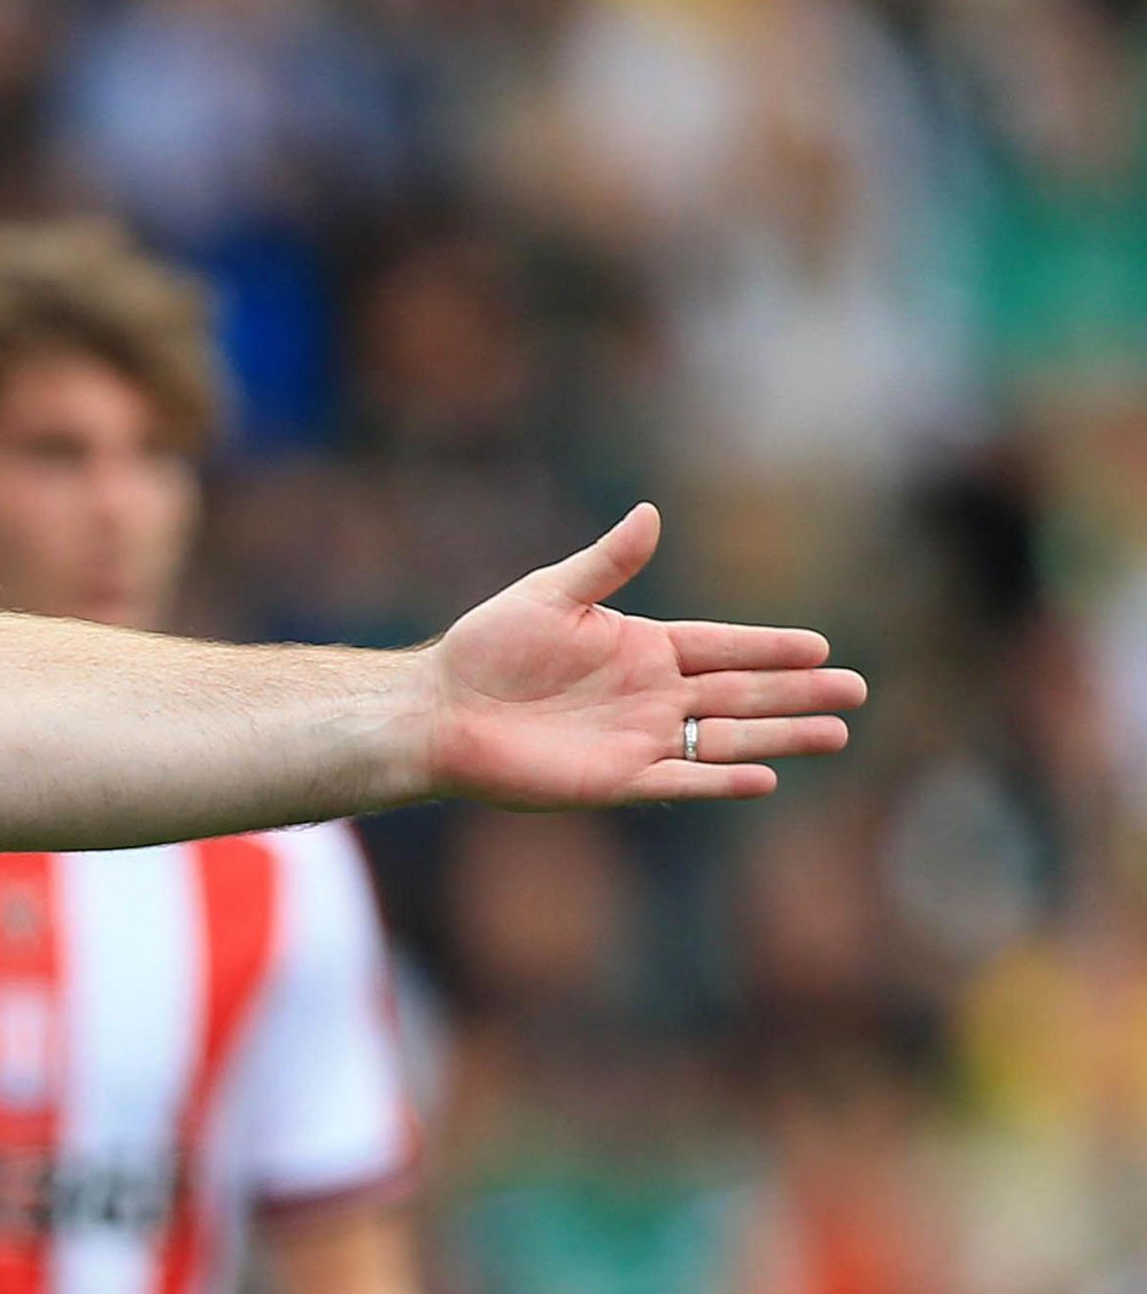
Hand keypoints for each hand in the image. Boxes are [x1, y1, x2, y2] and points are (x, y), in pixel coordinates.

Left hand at [419, 504, 864, 806]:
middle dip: (797, 693)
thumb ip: (606, 563)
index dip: (771, 647)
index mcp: (640, 648)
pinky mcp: (614, 780)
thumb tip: (650, 512)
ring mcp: (637, 739)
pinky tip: (767, 776)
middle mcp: (649, 695)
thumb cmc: (484, 650)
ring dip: (780, 736)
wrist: (438, 711)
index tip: (822, 646)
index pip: (722, 647)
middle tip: (856, 692)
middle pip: (740, 693)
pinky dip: (721, 779)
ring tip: (836, 734)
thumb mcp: (550, 595)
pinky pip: (681, 781)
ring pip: (726, 739)